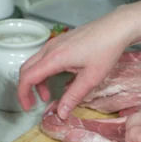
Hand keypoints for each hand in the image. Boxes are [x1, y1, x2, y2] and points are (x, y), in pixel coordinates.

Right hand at [17, 9, 132, 118]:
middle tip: (33, 104)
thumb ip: (73, 97)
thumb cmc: (106, 50)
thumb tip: (60, 114)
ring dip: (37, 80)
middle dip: (26, 88)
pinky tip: (58, 80)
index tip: (28, 108)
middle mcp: (50, 48)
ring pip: (35, 63)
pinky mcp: (61, 41)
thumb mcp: (91, 78)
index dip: (23, 94)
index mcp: (54, 58)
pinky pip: (44, 57)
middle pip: (26, 69)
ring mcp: (55, 42)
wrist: (117, 27)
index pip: (27, 77)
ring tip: (48, 95)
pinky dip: (44, 71)